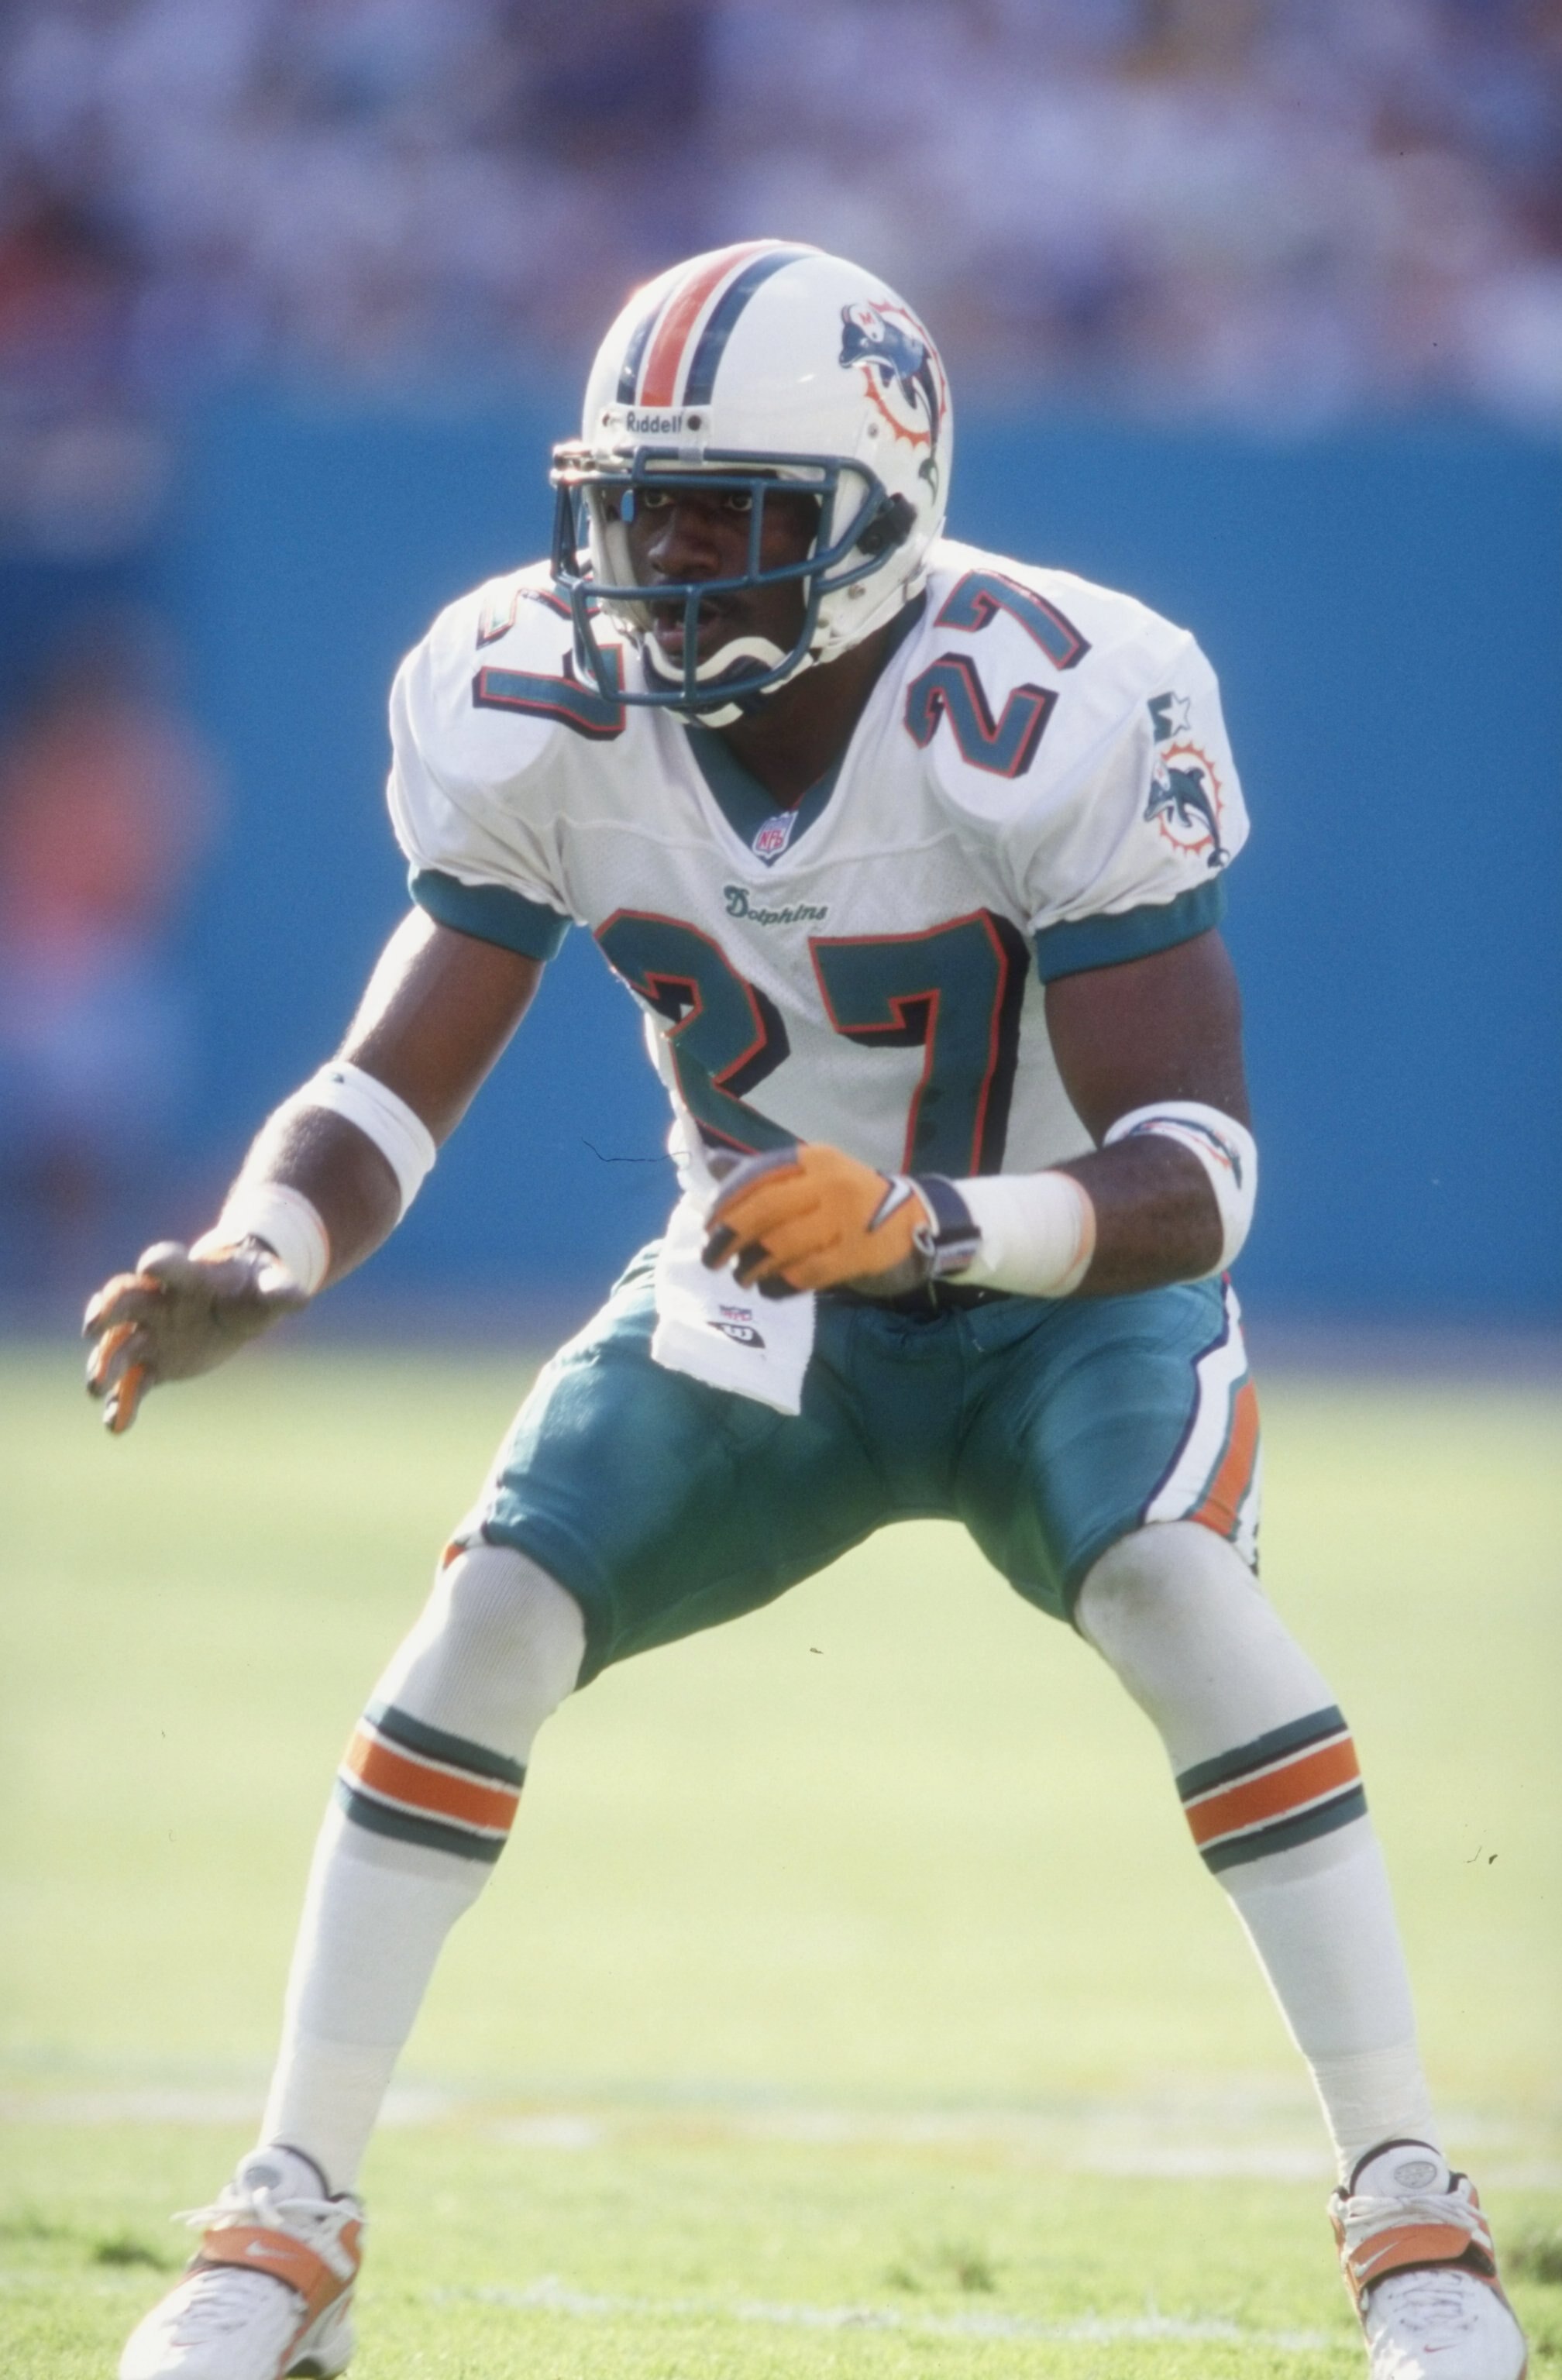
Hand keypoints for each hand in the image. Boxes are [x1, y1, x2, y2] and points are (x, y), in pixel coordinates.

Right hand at [83, 1240, 309, 1434]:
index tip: (150, 1265)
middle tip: (93, 1327)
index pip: (171, 1265)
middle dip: (107, 1311)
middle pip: (126, 1300)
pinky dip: (123, 1403)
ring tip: (95, 1388)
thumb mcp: (271, 1283)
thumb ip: (280, 1289)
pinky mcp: (153, 1363)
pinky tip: (116, 1425)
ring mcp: (151, 1331)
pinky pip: (133, 1383)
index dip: (163, 1263)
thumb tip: (299, 1298)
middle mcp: (160, 1300)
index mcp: (191, 1275)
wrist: (236, 1297)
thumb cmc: (253, 1282)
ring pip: (120, 1344)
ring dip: (105, 1364)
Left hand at [701, 1143, 931, 1296]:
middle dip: (729, 1237)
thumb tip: (712, 1165)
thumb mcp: (814, 1175)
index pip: (757, 1175)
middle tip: (711, 1258)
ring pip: (780, 1245)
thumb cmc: (852, 1198)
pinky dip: (780, 1284)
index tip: (708, 1225)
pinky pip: (806, 1273)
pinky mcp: (857, 1254)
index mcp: (814, 1159)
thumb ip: (767, 1174)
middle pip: (764, 1210)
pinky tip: (770, 1289)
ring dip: (751, 1266)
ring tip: (742, 1277)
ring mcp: (845, 1219)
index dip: (726, 1202)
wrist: (917, 1219)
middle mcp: (828, 1183)